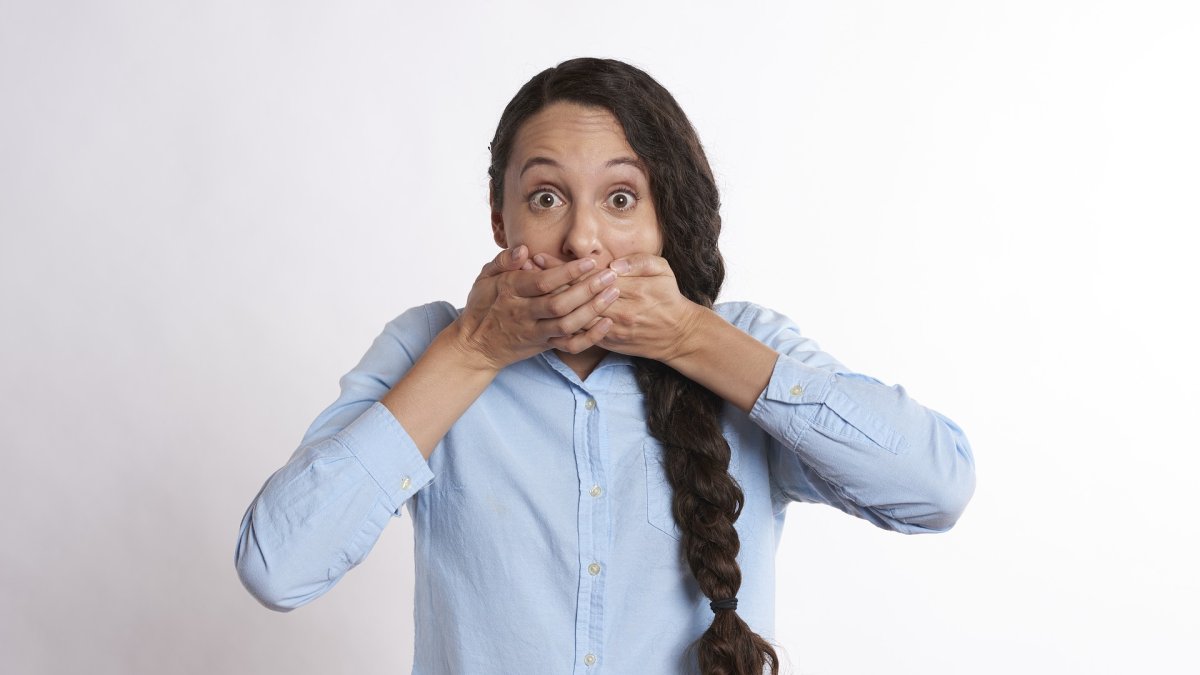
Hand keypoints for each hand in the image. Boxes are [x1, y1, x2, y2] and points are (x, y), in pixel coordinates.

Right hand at [451, 246, 620, 370]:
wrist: (476, 346)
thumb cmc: (482, 306)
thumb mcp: (484, 277)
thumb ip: (503, 261)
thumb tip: (524, 249)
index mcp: (510, 291)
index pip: (542, 282)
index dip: (567, 272)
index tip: (590, 260)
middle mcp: (523, 313)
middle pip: (559, 304)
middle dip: (588, 289)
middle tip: (610, 275)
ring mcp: (535, 332)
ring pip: (567, 325)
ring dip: (593, 310)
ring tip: (613, 293)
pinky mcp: (544, 346)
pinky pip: (570, 345)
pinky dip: (590, 337)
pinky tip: (607, 323)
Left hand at [532, 252, 703, 362]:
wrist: (678, 334)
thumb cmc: (669, 298)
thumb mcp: (662, 270)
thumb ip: (638, 261)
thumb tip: (613, 264)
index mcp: (627, 288)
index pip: (586, 275)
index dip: (560, 267)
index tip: (538, 257)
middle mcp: (616, 310)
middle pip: (574, 296)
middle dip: (546, 283)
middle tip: (522, 272)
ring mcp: (610, 329)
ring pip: (573, 316)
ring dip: (549, 303)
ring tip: (526, 292)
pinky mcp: (608, 342)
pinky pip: (580, 335)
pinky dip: (560, 325)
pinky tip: (543, 316)